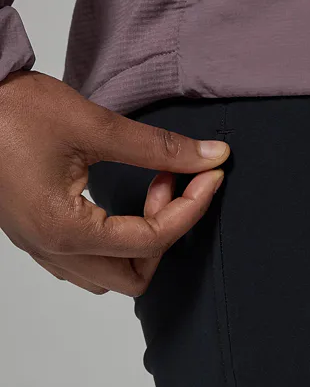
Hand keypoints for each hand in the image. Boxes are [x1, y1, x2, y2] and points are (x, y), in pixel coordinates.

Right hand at [0, 70, 229, 296]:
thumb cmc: (12, 110)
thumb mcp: (94, 125)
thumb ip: (159, 147)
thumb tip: (212, 156)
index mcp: (64, 230)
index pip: (151, 240)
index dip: (192, 208)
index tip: (211, 177)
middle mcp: (53, 250)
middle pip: (135, 276)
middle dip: (166, 233)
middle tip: (171, 187)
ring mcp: (43, 248)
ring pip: (113, 276)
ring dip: (143, 241)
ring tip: (148, 191)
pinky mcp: (39, 236)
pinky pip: (90, 263)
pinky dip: (119, 242)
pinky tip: (123, 206)